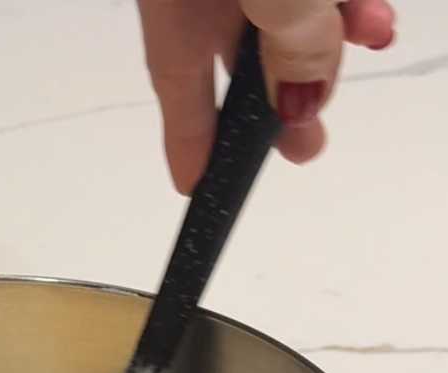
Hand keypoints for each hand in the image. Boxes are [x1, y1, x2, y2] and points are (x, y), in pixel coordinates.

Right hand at [137, 0, 396, 193]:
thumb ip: (290, 40)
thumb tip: (298, 100)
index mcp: (174, 4)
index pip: (177, 84)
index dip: (186, 142)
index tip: (192, 185)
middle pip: (231, 54)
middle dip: (276, 99)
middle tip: (305, 143)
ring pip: (274, 15)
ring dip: (324, 38)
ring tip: (367, 35)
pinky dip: (334, 3)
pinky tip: (362, 10)